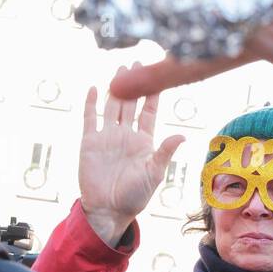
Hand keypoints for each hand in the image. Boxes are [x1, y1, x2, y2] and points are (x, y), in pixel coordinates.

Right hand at [78, 73, 183, 246]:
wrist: (108, 210)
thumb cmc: (135, 196)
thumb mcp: (154, 173)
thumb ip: (165, 152)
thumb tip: (182, 135)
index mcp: (144, 141)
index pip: (150, 112)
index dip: (153, 94)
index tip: (159, 74)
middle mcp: (126, 135)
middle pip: (130, 103)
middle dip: (134, 84)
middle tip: (137, 61)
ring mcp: (107, 136)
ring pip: (112, 106)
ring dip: (116, 88)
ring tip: (120, 69)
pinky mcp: (90, 142)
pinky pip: (90, 119)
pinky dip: (91, 104)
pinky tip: (94, 88)